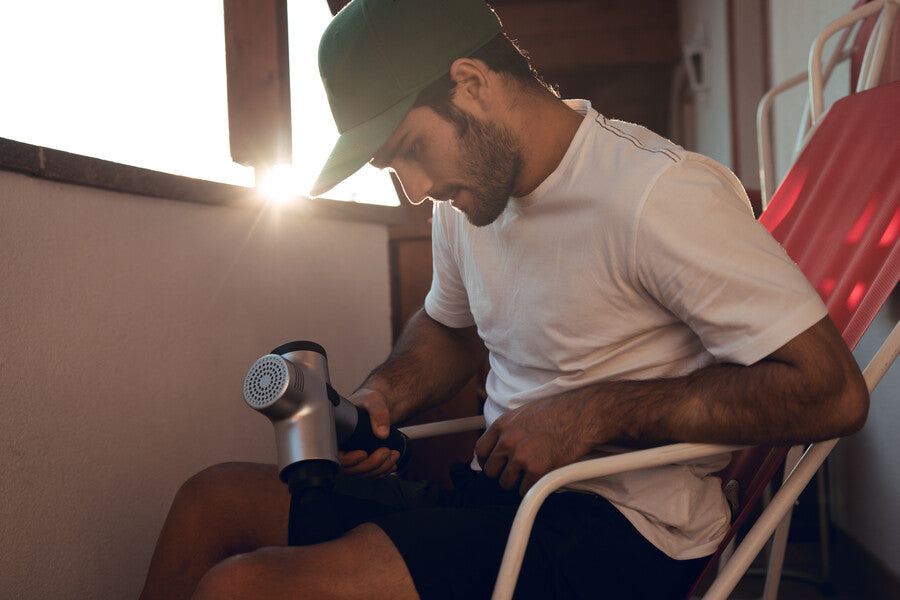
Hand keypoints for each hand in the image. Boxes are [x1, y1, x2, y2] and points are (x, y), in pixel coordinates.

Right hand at [339, 387, 400, 477]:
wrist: (378, 403)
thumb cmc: (370, 398)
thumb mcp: (374, 400)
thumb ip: (378, 413)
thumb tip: (382, 433)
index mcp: (339, 434)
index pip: (338, 456)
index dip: (350, 460)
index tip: (363, 454)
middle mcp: (345, 447)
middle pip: (352, 469)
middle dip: (372, 464)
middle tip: (386, 452)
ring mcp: (355, 454)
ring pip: (364, 473)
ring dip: (380, 468)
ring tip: (393, 455)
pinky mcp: (366, 458)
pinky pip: (372, 472)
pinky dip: (384, 471)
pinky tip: (392, 463)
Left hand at [474, 394, 594, 494]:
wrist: (580, 415)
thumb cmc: (557, 412)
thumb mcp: (523, 413)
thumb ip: (507, 429)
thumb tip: (498, 446)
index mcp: (502, 425)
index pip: (480, 451)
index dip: (486, 462)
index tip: (493, 466)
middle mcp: (507, 441)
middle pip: (490, 470)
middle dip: (501, 473)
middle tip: (515, 472)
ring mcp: (520, 456)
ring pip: (505, 483)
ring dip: (516, 482)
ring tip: (530, 473)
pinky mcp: (536, 470)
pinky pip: (524, 490)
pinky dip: (531, 487)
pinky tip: (540, 477)